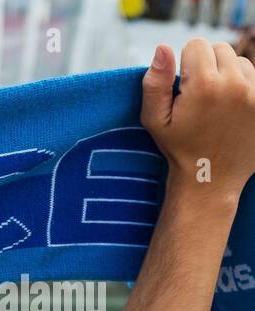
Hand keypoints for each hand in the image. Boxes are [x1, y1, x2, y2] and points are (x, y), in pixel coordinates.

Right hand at [141, 41, 254, 199]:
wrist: (211, 176)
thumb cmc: (179, 148)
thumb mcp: (154, 120)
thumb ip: (154, 83)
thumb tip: (162, 47)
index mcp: (203, 86)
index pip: (196, 45)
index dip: (184, 63)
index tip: (183, 87)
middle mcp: (234, 84)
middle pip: (219, 48)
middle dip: (207, 66)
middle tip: (199, 96)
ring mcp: (254, 92)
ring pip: (238, 60)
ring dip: (226, 74)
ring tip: (216, 102)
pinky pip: (254, 75)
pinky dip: (242, 84)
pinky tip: (231, 106)